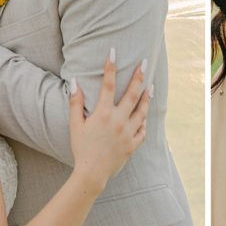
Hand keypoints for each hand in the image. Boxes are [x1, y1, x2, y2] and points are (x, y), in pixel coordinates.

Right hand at [68, 51, 150, 187]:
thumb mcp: (75, 125)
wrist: (91, 173)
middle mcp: (118, 121)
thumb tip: (75, 82)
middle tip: (144, 63)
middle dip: (139, 76)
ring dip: (146, 97)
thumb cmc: (81, 148)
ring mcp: (128, 132)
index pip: (108, 84)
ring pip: (142, 111)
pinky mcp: (133, 144)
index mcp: (103, 114)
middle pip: (132, 93)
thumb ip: (76, 103)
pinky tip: (144, 115)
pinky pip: (142, 130)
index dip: (110, 67)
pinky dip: (144, 122)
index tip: (113, 52)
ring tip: (150, 86)